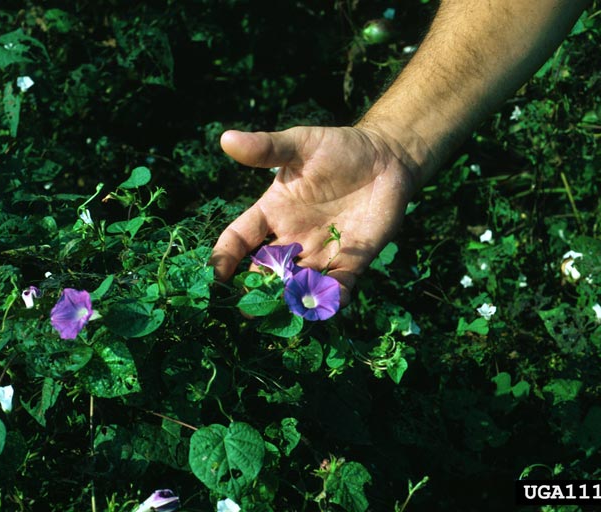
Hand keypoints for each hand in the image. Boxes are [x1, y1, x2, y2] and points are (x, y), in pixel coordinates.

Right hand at [210, 126, 418, 305]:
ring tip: (284, 315)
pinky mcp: (351, 261)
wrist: (386, 158)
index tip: (214, 277)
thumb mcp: (300, 144)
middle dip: (255, 290)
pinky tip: (328, 307)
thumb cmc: (338, 148)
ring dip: (290, 301)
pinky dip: (332, 299)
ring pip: (298, 285)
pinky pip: (337, 287)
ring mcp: (321, 252)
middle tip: (247, 309)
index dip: (225, 257)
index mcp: (273, 212)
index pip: (239, 239)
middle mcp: (292, 238)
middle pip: (265, 271)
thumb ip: (266, 148)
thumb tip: (226, 139)